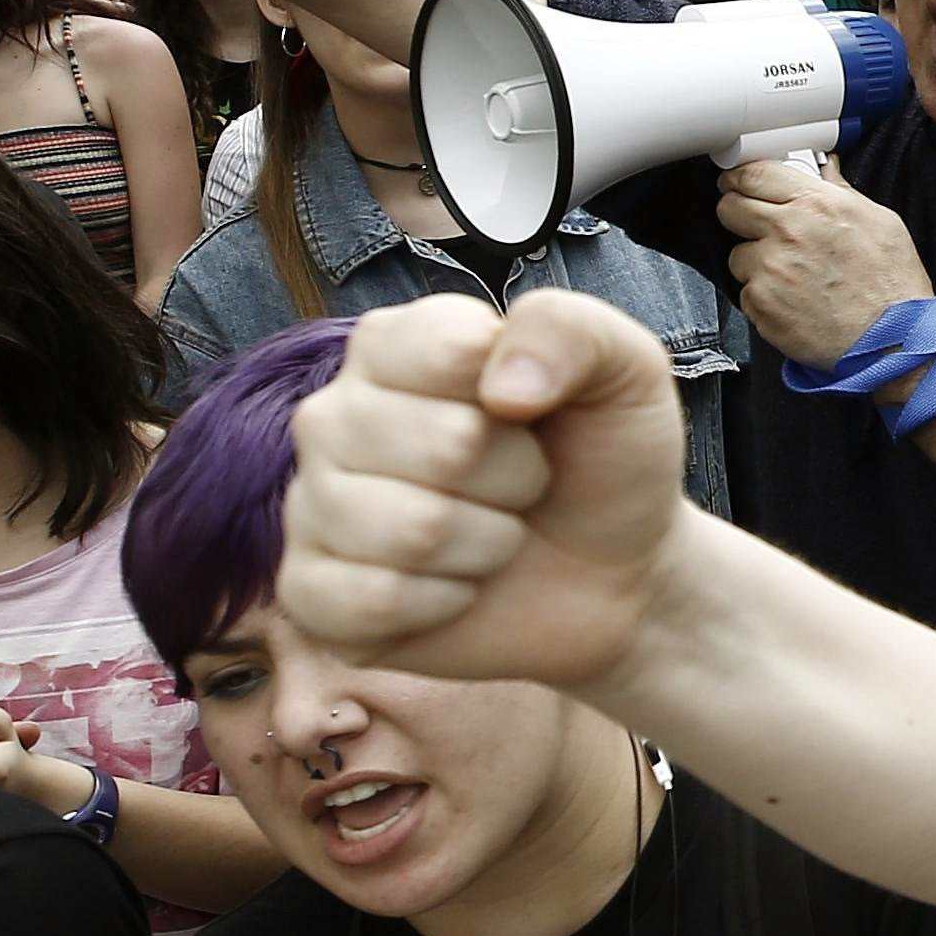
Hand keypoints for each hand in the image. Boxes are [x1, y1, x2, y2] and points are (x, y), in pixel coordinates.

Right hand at [278, 289, 693, 691]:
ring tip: (496, 537)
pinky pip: (372, 602)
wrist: (612, 575)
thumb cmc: (603, 460)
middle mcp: (332, 416)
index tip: (534, 412)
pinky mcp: (311, 592)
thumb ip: (570, 330)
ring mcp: (311, 504)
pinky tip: (457, 591)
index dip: (523, 396)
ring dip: (489, 546)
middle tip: (525, 486)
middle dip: (519, 478)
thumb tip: (500, 388)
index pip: (448, 350)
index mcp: (391, 346)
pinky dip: (445, 604)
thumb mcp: (624, 371)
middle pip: (444, 447)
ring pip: (414, 532)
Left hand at [715, 158, 933, 369]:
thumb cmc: (892, 285)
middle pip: (730, 208)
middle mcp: (788, 232)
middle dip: (739, 213)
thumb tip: (826, 173)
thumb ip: (842, 193)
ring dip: (755, 262)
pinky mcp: (761, 303)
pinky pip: (747, 292)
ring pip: (737, 254)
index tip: (738, 183)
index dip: (741, 177)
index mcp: (817, 204)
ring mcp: (769, 269)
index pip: (755, 174)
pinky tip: (794, 300)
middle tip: (754, 224)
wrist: (891, 340)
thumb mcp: (881, 223)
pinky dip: (764, 296)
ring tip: (792, 276)